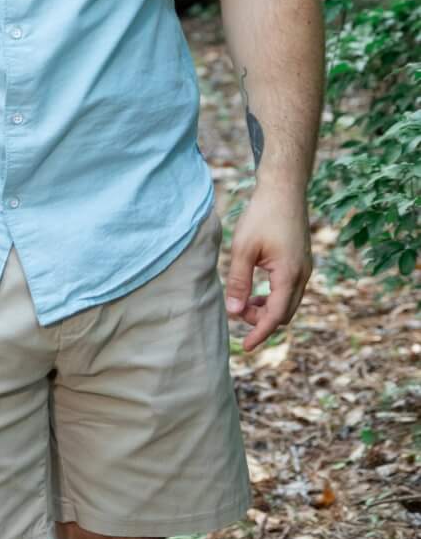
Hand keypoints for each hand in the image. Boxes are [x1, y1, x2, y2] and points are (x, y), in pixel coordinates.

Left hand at [225, 186, 312, 351]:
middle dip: (262, 321)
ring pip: (288, 303)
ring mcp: (305, 269)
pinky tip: (256, 291)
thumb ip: (238, 281)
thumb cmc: (262, 215)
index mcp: (289, 275)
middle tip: (237, 313)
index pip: (276, 316)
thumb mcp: (243, 249)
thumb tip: (234, 311)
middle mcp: (303, 276)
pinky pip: (290, 291)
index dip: (260, 333)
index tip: (245, 348)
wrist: (284, 190)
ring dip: (268, 310)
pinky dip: (274, 298)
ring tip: (244, 303)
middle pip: (285, 314)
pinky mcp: (302, 263)